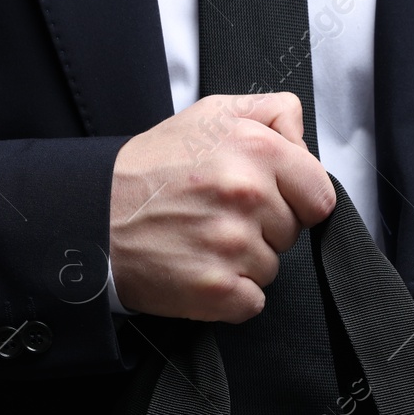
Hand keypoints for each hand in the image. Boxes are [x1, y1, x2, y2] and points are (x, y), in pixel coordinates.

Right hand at [108, 92, 336, 321]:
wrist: (93, 217)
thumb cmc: (150, 170)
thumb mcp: (209, 114)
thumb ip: (270, 112)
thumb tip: (303, 139)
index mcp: (254, 149)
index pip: (319, 194)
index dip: (296, 200)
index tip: (269, 200)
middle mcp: (248, 195)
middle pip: (293, 232)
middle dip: (265, 228)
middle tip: (218, 216)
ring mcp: (233, 245)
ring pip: (272, 267)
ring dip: (244, 261)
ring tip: (202, 240)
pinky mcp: (217, 289)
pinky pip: (252, 301)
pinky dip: (231, 295)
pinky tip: (201, 270)